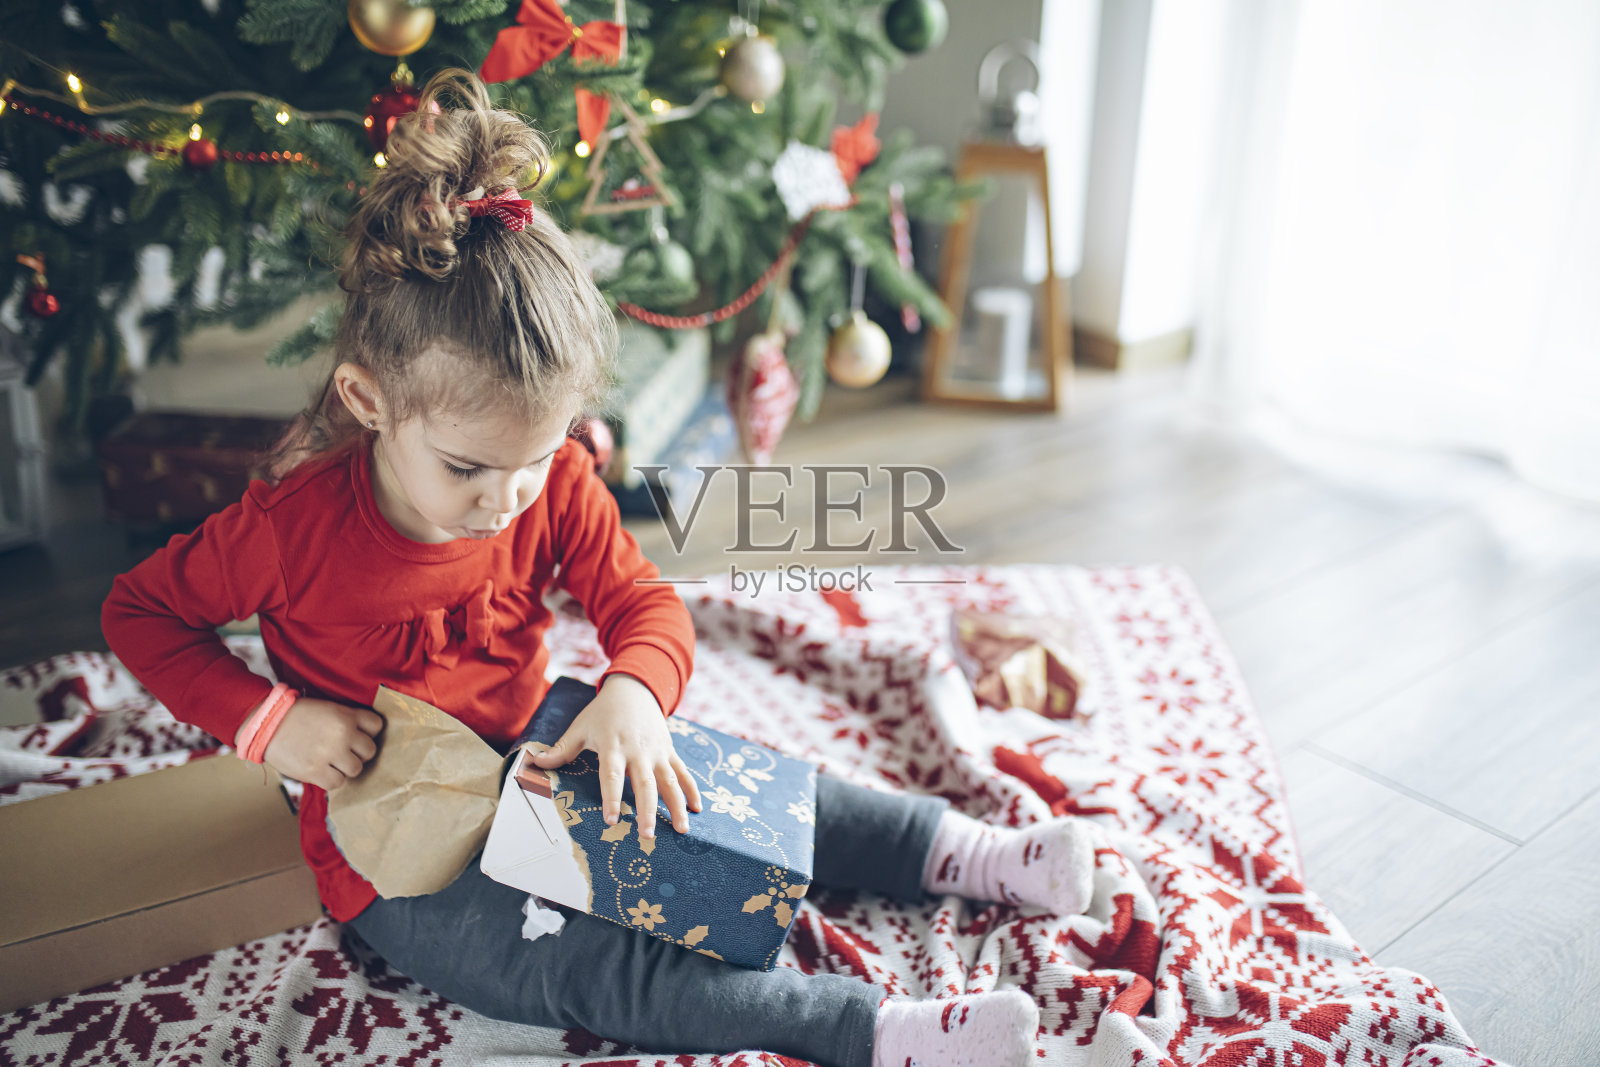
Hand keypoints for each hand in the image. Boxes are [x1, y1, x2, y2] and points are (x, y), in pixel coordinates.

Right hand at [254, 697, 383, 791]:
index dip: (368, 732)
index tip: (358, 735)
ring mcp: (329, 754)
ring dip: (345, 768)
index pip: (377, 726)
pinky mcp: (315, 771)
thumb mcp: (328, 708)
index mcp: (346, 715)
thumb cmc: (297, 715)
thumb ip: (348, 720)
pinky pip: (337, 783)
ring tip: (331, 762)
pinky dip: (331, 780)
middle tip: (343, 752)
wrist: (266, 723)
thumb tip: (365, 737)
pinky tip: (322, 771)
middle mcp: (342, 734)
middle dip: (358, 753)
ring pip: (356, 770)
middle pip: (369, 751)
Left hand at [529, 674, 701, 838]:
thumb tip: (534, 763)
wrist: (634, 688)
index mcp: (613, 746)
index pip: (612, 776)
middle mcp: (638, 751)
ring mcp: (657, 751)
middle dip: (647, 811)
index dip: (611, 798)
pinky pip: (683, 772)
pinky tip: (698, 809)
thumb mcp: (580, 727)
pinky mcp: (669, 751)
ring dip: (676, 806)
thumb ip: (561, 749)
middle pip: (645, 784)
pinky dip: (692, 790)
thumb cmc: (603, 712)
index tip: (611, 820)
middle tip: (647, 836)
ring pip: (669, 781)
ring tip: (681, 830)